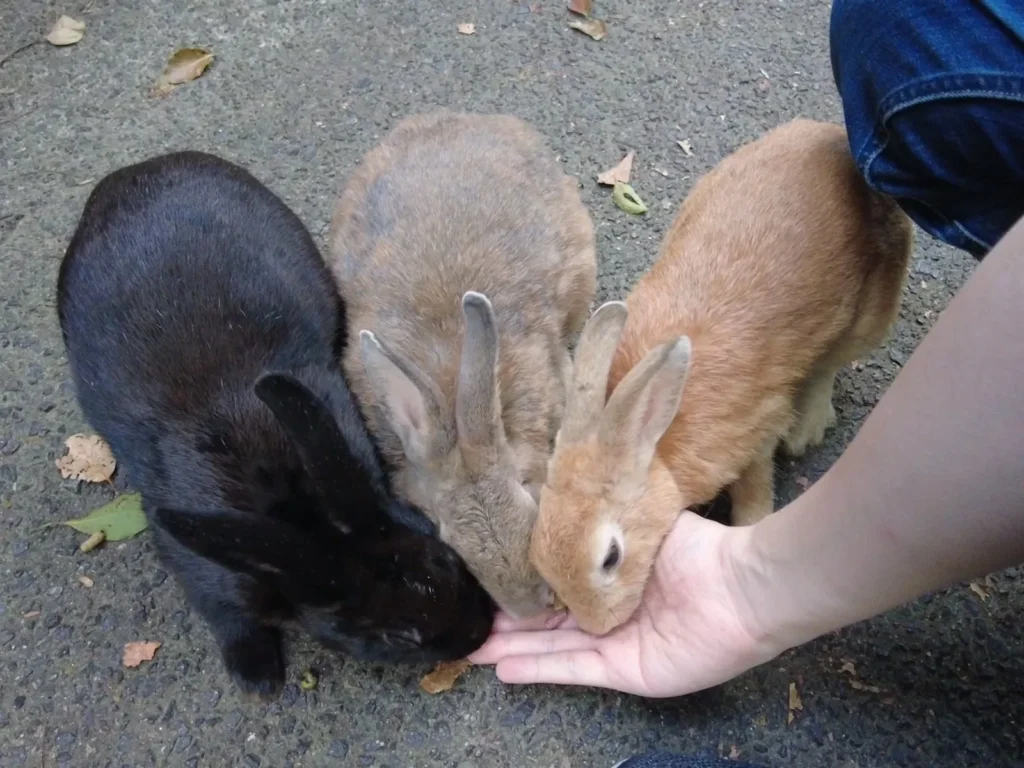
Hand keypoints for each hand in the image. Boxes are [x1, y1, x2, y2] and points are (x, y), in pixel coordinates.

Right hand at [470, 511, 782, 696]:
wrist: (740, 585)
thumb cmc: (699, 549)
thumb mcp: (642, 522)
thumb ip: (605, 522)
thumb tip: (565, 501)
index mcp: (616, 578)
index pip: (560, 585)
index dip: (525, 585)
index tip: (488, 579)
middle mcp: (612, 613)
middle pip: (550, 622)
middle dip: (509, 621)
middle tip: (467, 618)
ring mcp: (617, 644)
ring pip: (553, 648)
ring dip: (513, 648)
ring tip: (470, 646)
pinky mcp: (625, 670)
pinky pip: (574, 670)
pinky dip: (539, 669)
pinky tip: (503, 668)